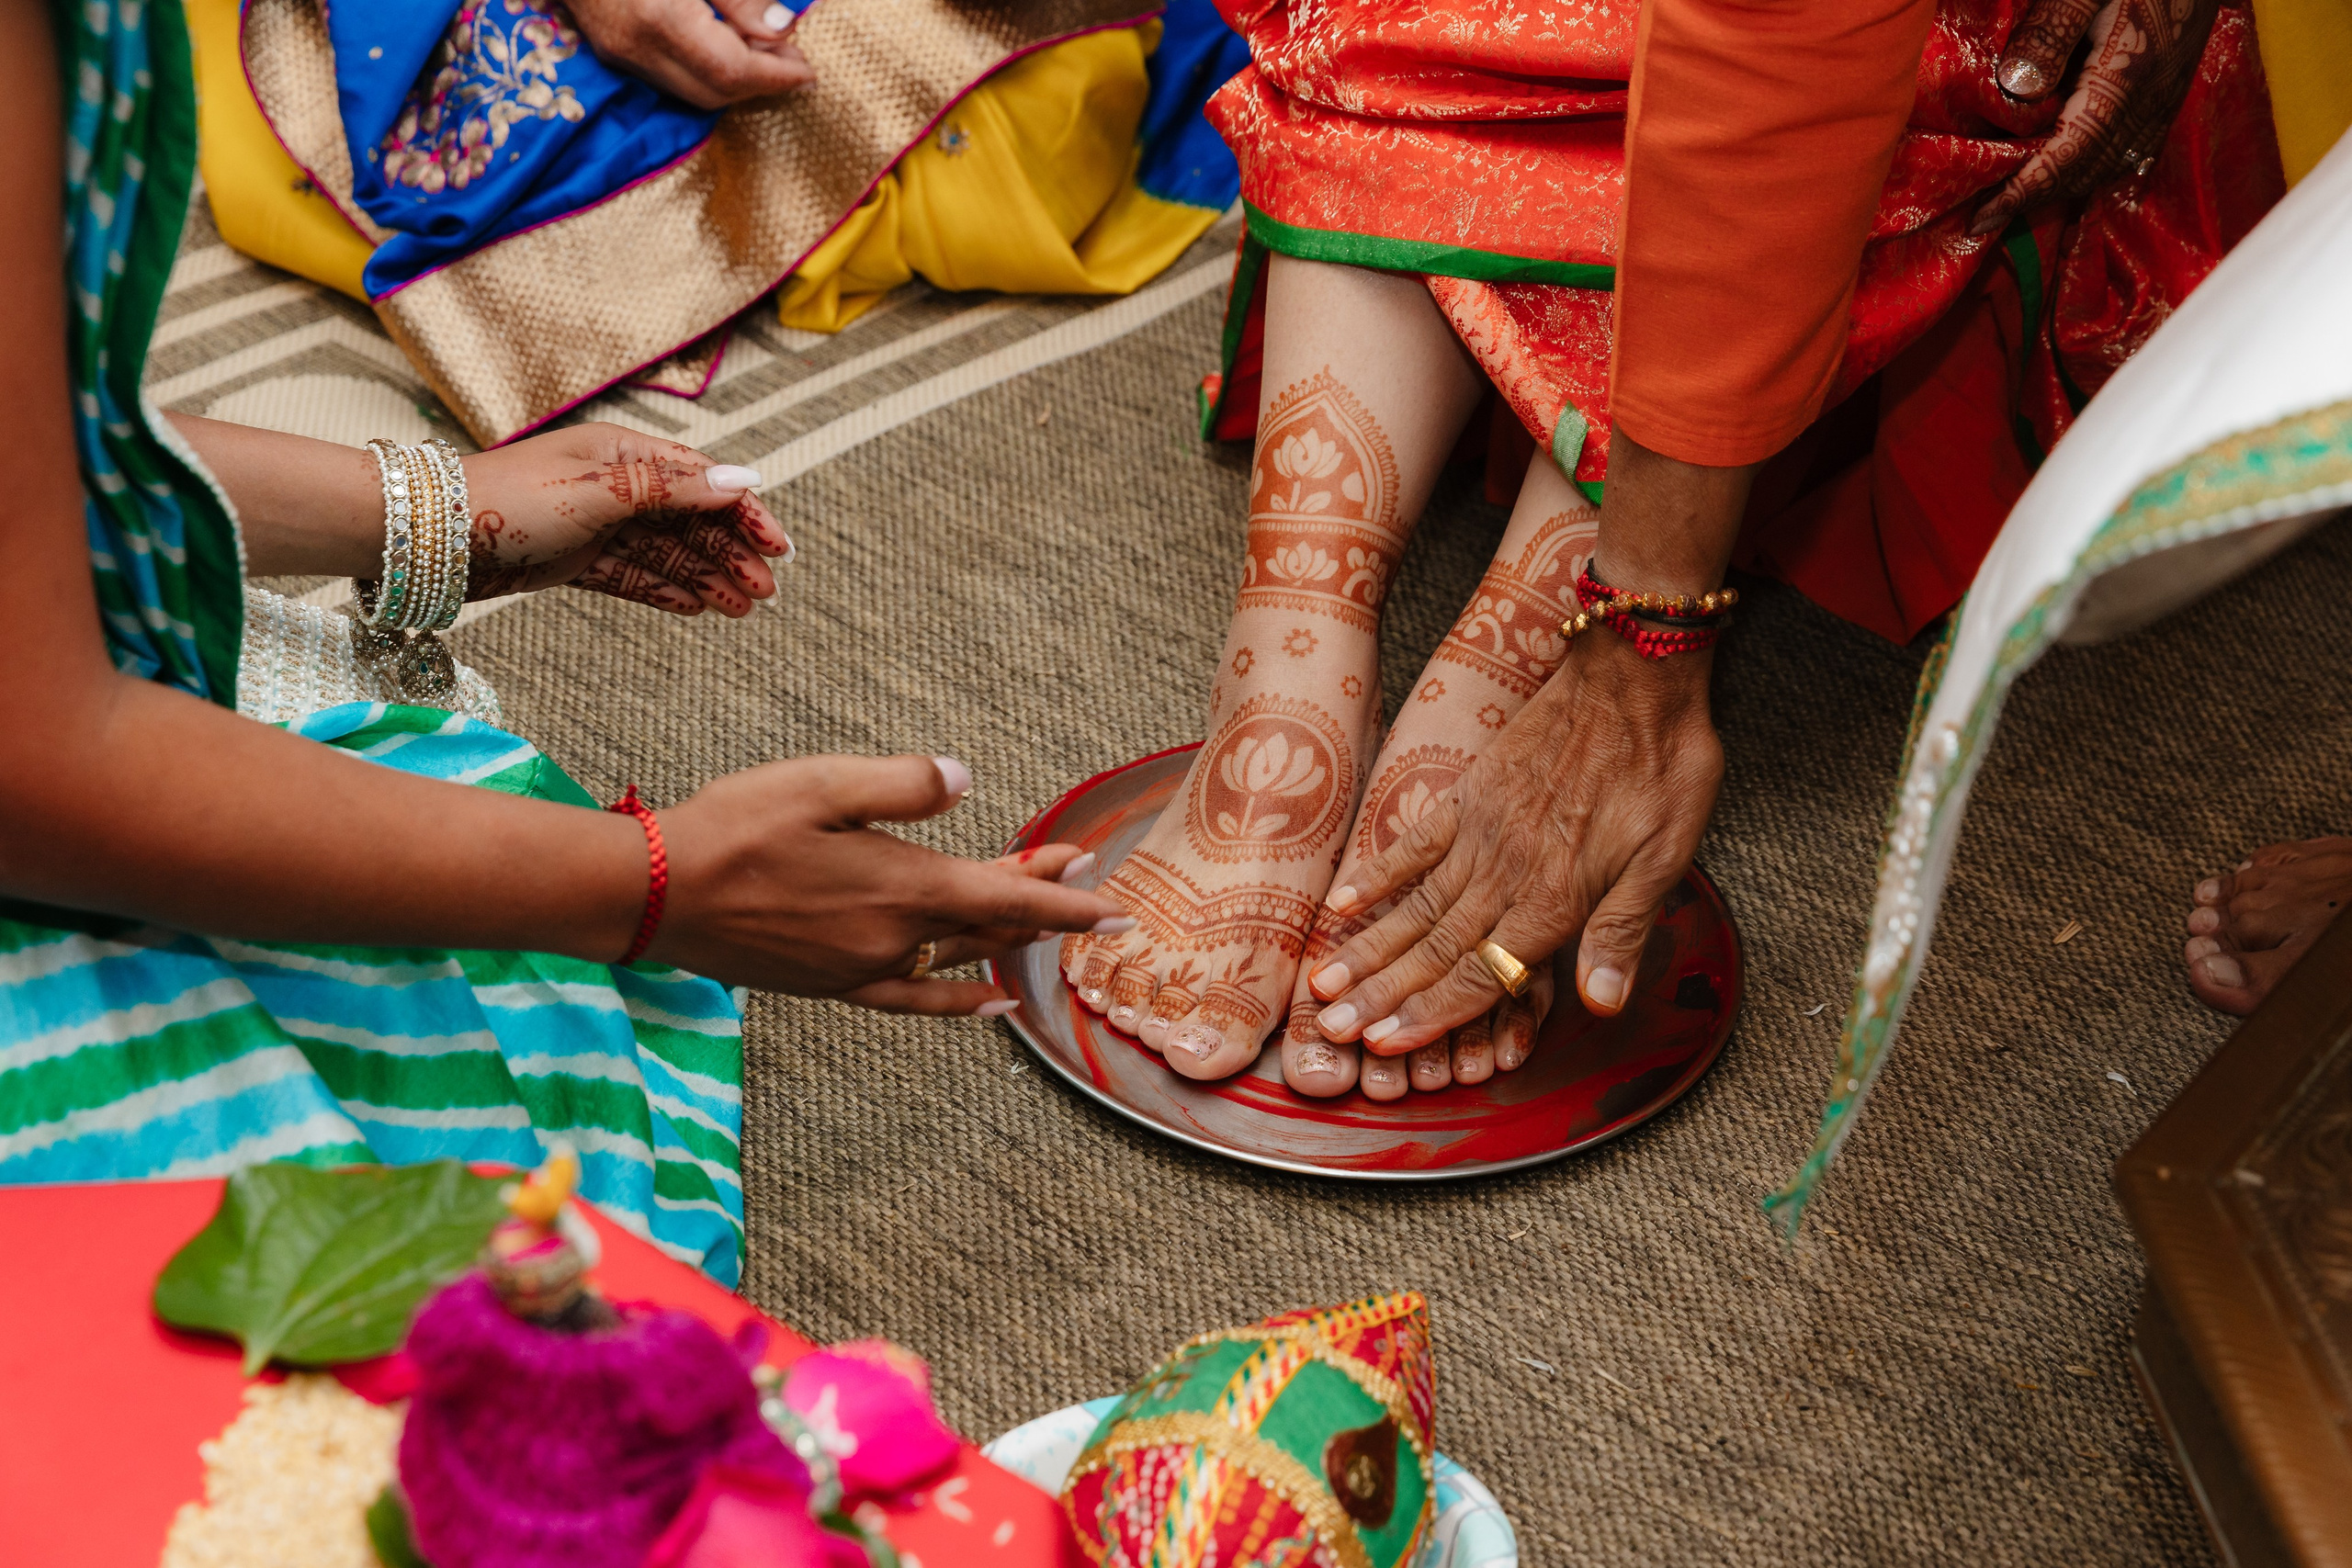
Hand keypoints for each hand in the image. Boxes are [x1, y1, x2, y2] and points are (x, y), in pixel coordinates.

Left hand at [462, 422, 793, 616]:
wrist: (429, 536)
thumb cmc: (508, 500)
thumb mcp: (598, 491)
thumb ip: (671, 490)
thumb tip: (741, 481)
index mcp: (623, 455)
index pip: (702, 482)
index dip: (744, 513)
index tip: (779, 547)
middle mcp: (615, 487)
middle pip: (690, 522)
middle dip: (731, 556)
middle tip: (766, 593)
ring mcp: (596, 525)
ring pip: (666, 554)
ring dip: (706, 579)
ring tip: (741, 610)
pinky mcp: (576, 560)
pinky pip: (633, 576)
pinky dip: (665, 590)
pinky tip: (695, 608)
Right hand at [566, 0, 814, 109]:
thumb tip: (781, 28)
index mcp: (660, 19)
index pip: (732, 72)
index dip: (776, 75)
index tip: (807, 68)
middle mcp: (635, 47)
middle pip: (714, 93)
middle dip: (759, 83)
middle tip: (792, 57)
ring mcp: (618, 52)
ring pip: (692, 92)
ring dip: (733, 80)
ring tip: (764, 50)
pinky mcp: (611, 49)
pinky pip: (669, 77)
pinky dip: (704, 71)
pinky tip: (724, 45)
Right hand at [648, 754, 1134, 1011]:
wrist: (656, 895)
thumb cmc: (736, 829)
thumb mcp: (823, 783)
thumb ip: (902, 784)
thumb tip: (964, 780)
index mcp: (904, 886)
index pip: (1009, 899)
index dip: (1068, 903)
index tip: (1116, 908)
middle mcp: (895, 939)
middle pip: (989, 922)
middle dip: (1038, 893)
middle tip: (1072, 864)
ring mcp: (865, 968)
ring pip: (957, 953)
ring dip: (1002, 932)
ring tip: (1038, 909)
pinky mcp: (834, 985)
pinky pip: (916, 999)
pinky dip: (960, 999)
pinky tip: (990, 1000)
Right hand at [1301, 631, 1723, 1052]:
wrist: (1634, 678)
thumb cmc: (1662, 768)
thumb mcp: (1667, 857)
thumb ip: (1622, 932)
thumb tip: (1601, 1003)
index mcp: (1554, 898)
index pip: (1482, 973)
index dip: (1432, 1015)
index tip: (1384, 1045)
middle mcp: (1505, 873)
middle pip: (1434, 949)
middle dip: (1380, 996)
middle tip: (1330, 1031)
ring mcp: (1480, 832)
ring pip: (1415, 906)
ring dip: (1367, 950)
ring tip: (1323, 986)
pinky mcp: (1469, 795)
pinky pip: (1413, 844)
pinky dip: (1375, 875)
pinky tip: (1340, 903)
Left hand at [1968, 0, 2221, 235]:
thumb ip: (2051, 32)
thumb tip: (2016, 86)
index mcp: (2123, 80)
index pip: (2066, 156)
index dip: (2023, 192)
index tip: (1983, 218)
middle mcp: (2147, 104)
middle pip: (2085, 172)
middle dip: (2035, 201)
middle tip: (1985, 217)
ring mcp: (2162, 103)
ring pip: (2108, 168)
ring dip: (2062, 190)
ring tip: (2017, 201)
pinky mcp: (2169, 97)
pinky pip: (2131, 154)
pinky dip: (2093, 173)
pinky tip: (2067, 175)